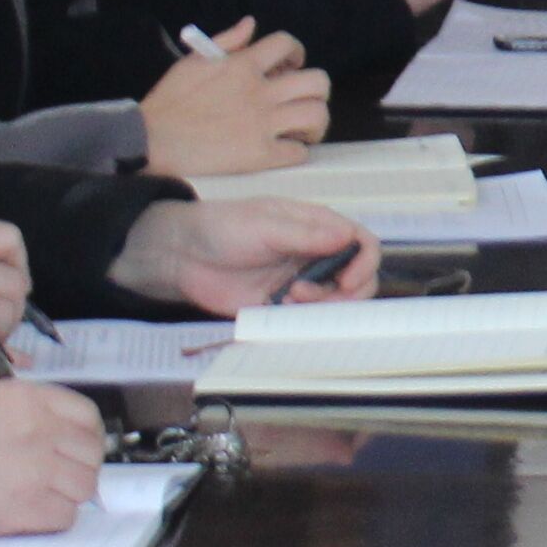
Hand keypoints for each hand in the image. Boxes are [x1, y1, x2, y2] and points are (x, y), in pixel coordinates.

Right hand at [0, 381, 107, 540]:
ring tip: (42, 495)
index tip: (79, 449)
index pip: (87, 415)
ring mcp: (38, 470)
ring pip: (84, 486)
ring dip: (68, 494)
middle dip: (79, 466)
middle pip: (91, 453)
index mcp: (30, 400)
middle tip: (60, 477)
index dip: (87, 436)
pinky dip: (53, 518)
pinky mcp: (29, 507)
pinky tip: (31, 512)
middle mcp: (41, 431)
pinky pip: (66, 516)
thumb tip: (66, 436)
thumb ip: (32, 413)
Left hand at [107, 192, 380, 312]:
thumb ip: (306, 235)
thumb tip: (348, 236)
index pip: (361, 242)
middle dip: (346, 292)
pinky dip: (303, 321)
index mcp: (317, 227)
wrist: (181, 256)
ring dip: (323, 307)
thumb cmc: (221, 228)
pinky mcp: (281, 306)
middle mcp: (315, 255)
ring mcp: (300, 282)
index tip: (349, 280)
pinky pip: (306, 320)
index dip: (365, 262)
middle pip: (358, 277)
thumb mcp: (265, 225)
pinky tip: (279, 310)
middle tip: (311, 296)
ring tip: (291, 299)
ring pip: (336, 302)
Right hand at [140, 24, 329, 175]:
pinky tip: (285, 151)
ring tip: (303, 128)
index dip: (297, 53)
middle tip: (303, 100)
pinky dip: (297, 152)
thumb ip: (226, 41)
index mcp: (242, 66)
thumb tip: (251, 24)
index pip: (288, 44)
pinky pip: (299, 152)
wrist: (150, 142)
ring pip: (317, 115)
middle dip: (317, 90)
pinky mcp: (260, 155)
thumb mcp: (192, 62)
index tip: (292, 66)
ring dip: (315, 122)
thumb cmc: (168, 103)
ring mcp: (263, 124)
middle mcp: (259, 92)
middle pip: (317, 81)